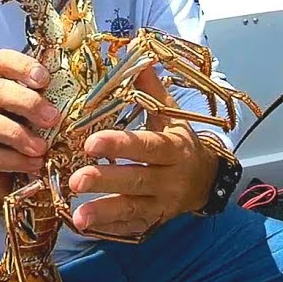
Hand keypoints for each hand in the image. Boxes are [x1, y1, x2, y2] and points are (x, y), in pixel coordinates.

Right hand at [0, 49, 60, 214]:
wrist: (15, 170)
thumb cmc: (38, 130)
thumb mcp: (51, 109)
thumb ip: (66, 95)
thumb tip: (105, 83)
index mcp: (6, 82)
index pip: (2, 61)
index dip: (21, 65)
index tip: (44, 79)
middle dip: (26, 102)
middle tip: (53, 118)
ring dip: (18, 134)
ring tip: (42, 147)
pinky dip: (14, 161)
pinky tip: (35, 164)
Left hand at [68, 69, 218, 236]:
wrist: (207, 181)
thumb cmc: (180, 143)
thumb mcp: (172, 116)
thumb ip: (152, 89)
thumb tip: (133, 50)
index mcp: (173, 148)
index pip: (147, 146)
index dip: (121, 144)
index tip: (92, 142)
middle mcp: (170, 179)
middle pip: (137, 179)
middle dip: (107, 180)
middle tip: (75, 180)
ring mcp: (162, 204)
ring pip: (133, 209)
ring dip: (104, 212)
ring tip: (77, 216)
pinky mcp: (154, 222)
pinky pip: (131, 229)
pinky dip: (108, 230)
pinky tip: (85, 228)